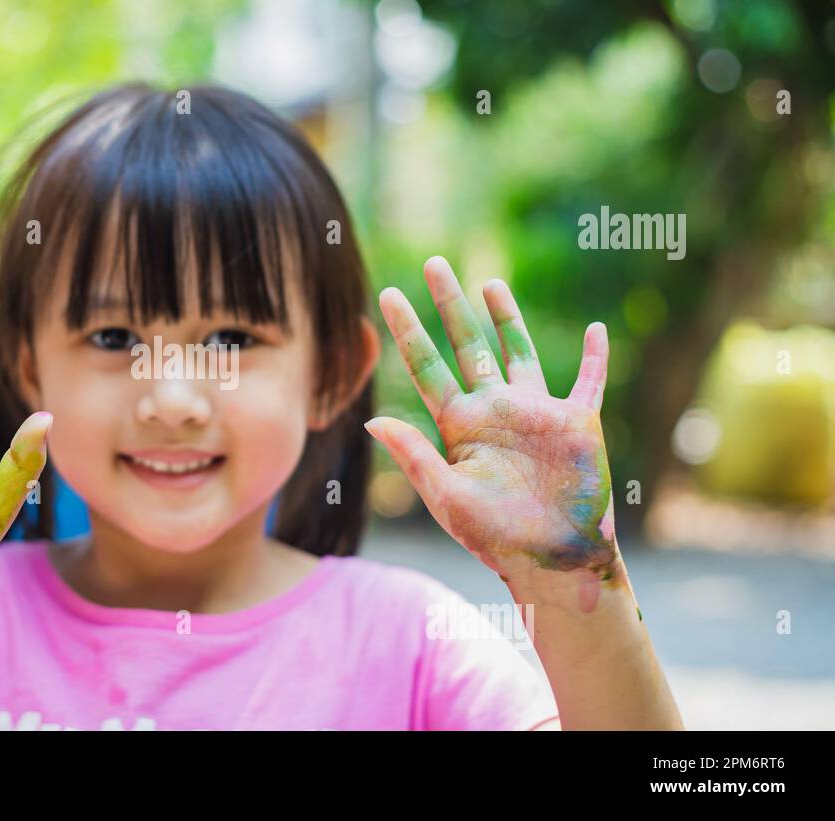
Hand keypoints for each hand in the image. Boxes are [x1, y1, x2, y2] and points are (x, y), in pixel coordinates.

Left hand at [367, 256, 629, 610]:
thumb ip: (414, 456)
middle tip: (433, 262)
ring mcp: (535, 412)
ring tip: (489, 283)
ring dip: (506, 317)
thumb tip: (370, 420)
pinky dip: (594, 357)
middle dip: (449, 304)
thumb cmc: (495, 537)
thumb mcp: (448, 497)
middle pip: (467, 344)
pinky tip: (596, 330)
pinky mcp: (577, 422)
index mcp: (459, 424)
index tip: (387, 294)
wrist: (551, 558)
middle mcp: (493, 409)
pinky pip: (588, 382)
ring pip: (517, 351)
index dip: (408, 331)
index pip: (427, 366)